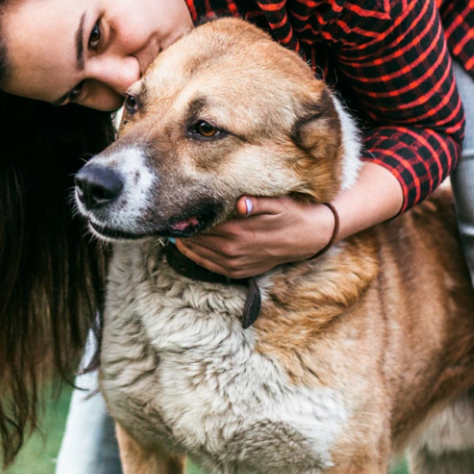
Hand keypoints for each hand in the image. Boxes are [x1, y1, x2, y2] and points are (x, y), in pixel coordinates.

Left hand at [174, 196, 335, 278]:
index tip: (172, 207)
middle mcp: (233, 250)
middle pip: (197, 239)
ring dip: (184, 242)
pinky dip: (195, 256)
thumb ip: (255, 203)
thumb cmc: (290, 214)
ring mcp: (235, 263)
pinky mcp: (239, 271)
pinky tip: (186, 246)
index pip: (202, 224)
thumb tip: (240, 203)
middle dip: (182, 229)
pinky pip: (209, 266)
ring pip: (199, 253)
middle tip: (165, 217)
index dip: (186, 217)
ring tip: (171, 230)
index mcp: (238, 231)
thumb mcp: (276, 203)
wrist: (307, 238)